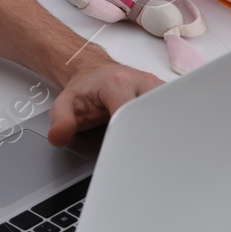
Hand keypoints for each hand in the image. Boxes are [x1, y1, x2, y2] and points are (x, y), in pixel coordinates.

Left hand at [45, 58, 164, 145]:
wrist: (94, 73)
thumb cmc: (84, 91)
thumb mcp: (64, 104)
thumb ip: (61, 120)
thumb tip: (58, 136)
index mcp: (117, 83)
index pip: (131, 111)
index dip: (131, 134)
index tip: (128, 152)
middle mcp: (141, 81)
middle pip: (157, 111)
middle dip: (153, 135)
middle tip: (146, 158)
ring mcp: (156, 86)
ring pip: (169, 110)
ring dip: (164, 130)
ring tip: (158, 152)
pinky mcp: (164, 93)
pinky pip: (172, 110)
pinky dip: (169, 125)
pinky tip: (165, 141)